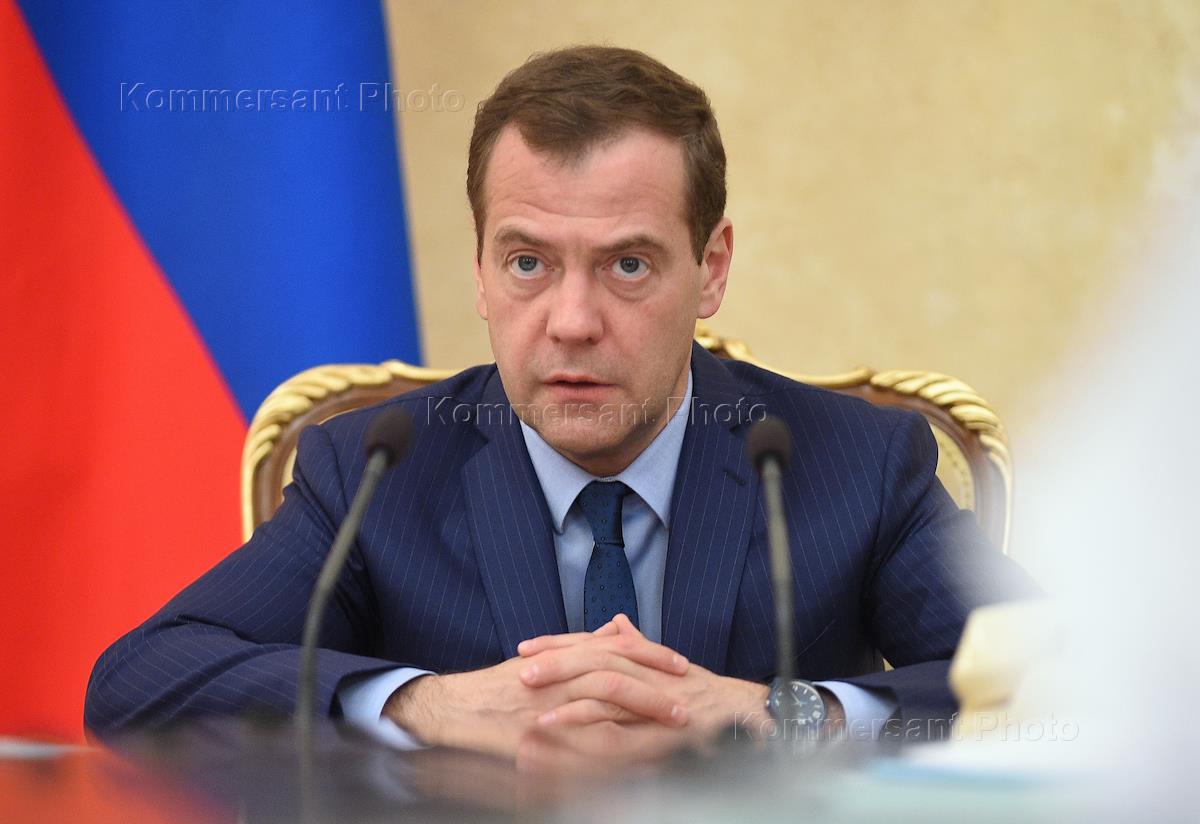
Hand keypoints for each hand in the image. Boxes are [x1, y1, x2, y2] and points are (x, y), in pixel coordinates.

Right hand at [382, 626, 690, 754]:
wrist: (452, 710)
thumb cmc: (496, 687)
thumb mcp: (539, 659)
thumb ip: (578, 646)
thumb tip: (613, 631)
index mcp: (559, 657)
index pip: (612, 647)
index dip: (649, 654)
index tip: (679, 663)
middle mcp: (554, 677)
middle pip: (614, 673)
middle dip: (653, 685)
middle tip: (685, 697)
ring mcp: (545, 708)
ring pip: (602, 707)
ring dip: (640, 716)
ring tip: (672, 727)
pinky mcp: (535, 740)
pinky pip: (579, 747)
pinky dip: (611, 752)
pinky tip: (637, 760)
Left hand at [518, 614, 771, 736]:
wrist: (743, 714)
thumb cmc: (706, 693)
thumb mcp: (667, 665)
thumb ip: (639, 644)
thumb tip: (618, 622)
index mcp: (642, 656)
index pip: (593, 642)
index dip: (559, 643)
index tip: (527, 647)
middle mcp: (645, 669)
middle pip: (593, 655)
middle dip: (554, 659)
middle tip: (520, 666)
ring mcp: (651, 695)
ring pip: (601, 683)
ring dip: (563, 688)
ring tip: (530, 695)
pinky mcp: (655, 724)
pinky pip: (614, 722)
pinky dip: (582, 722)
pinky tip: (556, 725)